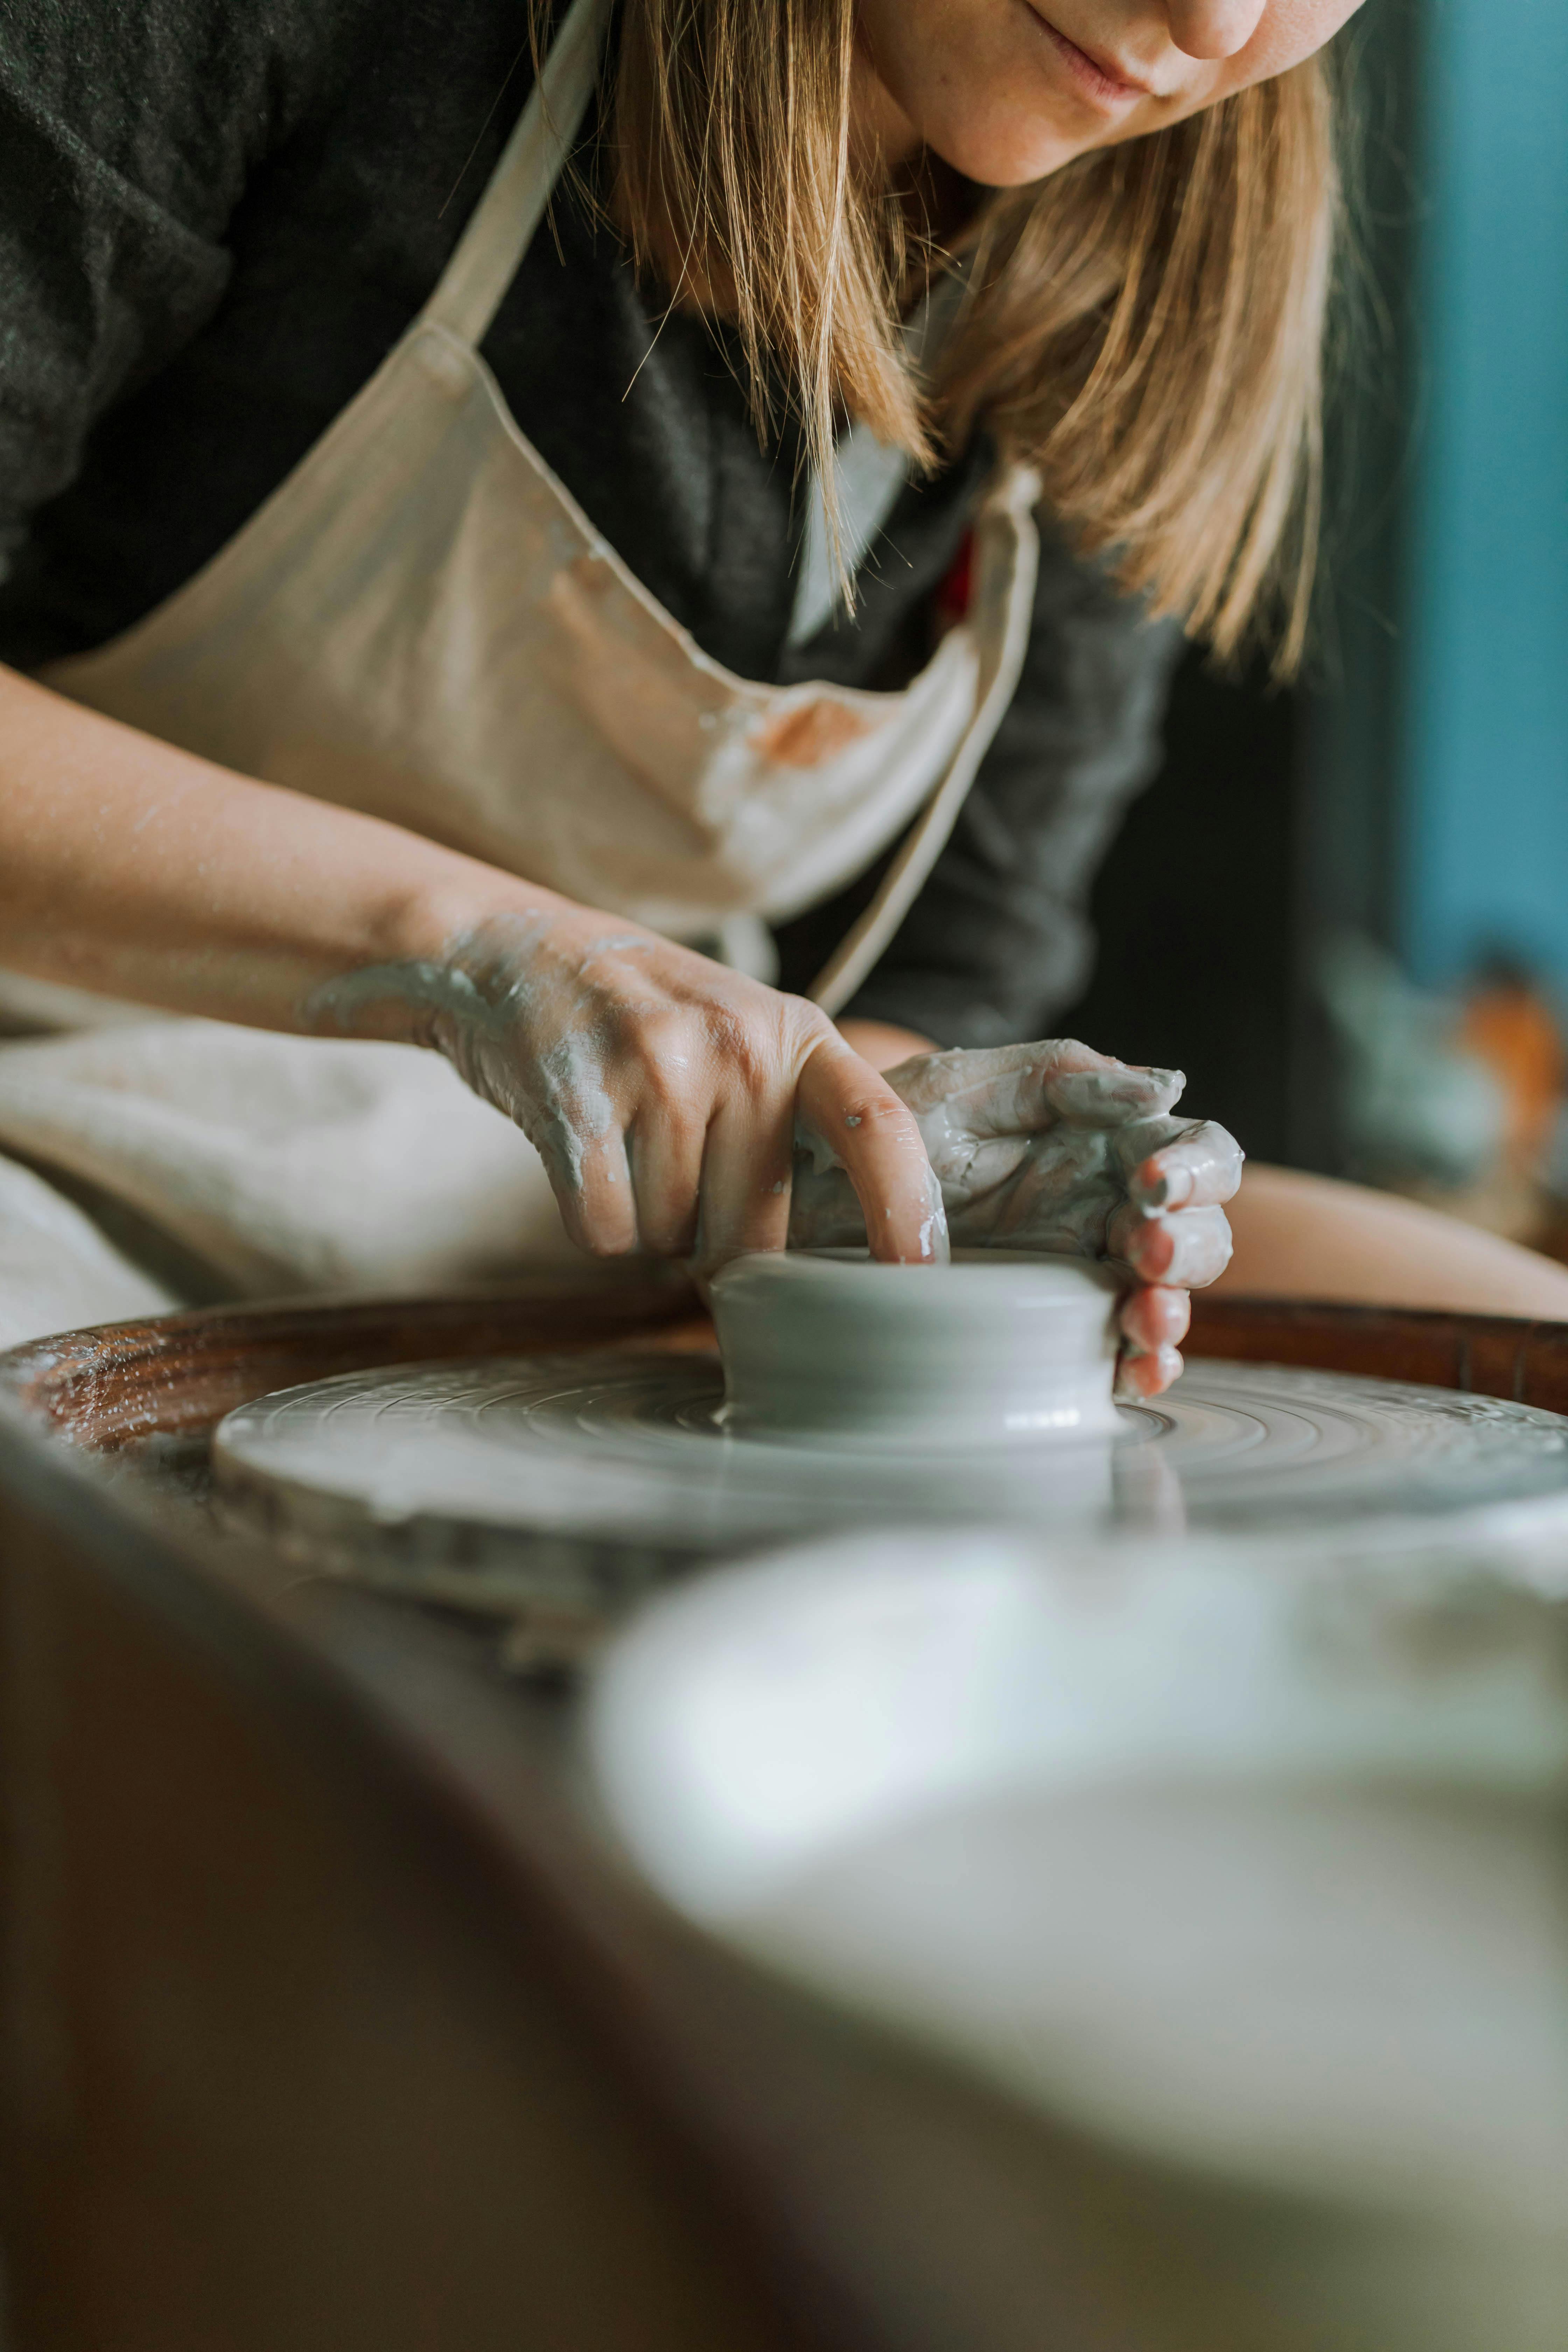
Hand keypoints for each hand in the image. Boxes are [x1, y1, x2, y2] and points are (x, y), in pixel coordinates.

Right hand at [309, 906, 946, 1269]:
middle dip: (715, 1236)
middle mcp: (738, 1046)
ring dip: (649, 1222)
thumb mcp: (749, 1035)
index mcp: (795, 1036)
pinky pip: (607, 1231)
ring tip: (628, 1144)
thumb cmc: (648, 1019)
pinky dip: (595, 1221)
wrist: (517, 950)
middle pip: (754, 1230)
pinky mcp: (577, 1101)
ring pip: (672, 1238)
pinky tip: (587, 1158)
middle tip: (678, 1166)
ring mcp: (657, 1067)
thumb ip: (800, 1119)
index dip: (907, 1207)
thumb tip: (839, 1256)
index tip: (921, 1276)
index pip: (878, 1126)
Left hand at [790, 1038, 1241, 1397]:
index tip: (1153, 1182)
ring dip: (1171, 1312)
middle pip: (1198, 1234)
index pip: (1195, 1153)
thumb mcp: (968, 1085)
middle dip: (1191, 1247)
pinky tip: (1129, 1368)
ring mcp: (1080, 1274)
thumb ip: (1065, 1077)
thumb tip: (1166, 1083)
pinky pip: (1111, 1355)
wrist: (807, 1191)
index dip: (1197, 1169)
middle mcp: (1106, 1210)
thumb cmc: (887, 1125)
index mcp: (1104, 1144)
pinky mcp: (1047, 1330)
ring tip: (1144, 1316)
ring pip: (1164, 1298)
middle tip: (1149, 1253)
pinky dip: (1136, 1367)